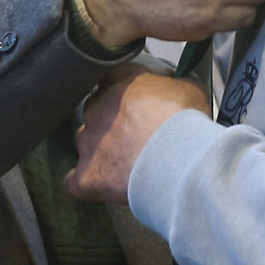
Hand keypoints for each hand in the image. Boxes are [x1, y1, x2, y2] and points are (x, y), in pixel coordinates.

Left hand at [69, 73, 209, 202]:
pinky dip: (85, 182)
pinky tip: (99, 186)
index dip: (123, 92)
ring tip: (122, 162)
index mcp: (119, 83)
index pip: (110, 78)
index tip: (136, 103)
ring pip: (84, 141)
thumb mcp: (190, 89)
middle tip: (135, 136)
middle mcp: (96, 109)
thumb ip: (174, 84)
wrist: (179, 159)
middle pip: (95, 111)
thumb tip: (174, 83)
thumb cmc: (187, 122)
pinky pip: (74, 181)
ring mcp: (88, 143)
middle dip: (111, 122)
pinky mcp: (87, 176)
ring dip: (98, 149)